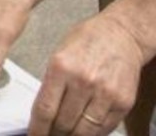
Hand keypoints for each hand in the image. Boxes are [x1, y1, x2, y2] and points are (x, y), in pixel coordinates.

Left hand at [28, 13, 141, 134]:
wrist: (122, 34)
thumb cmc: (87, 40)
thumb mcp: (58, 55)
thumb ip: (51, 83)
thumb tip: (43, 112)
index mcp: (61, 67)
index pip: (45, 109)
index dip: (38, 129)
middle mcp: (84, 81)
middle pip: (64, 123)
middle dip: (53, 134)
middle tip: (48, 135)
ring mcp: (106, 94)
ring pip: (85, 131)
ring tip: (64, 135)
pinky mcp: (123, 102)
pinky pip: (104, 128)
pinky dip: (92, 134)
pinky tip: (83, 131)